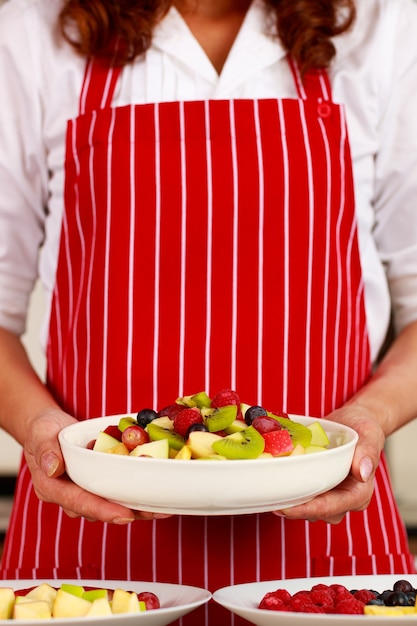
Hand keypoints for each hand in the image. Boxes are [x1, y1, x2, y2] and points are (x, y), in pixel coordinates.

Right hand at [23, 408, 171, 521]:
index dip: (102, 510)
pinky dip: (135, 495)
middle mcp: (69, 496)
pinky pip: (116, 494)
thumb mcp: (40, 432)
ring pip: (111, 505)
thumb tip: (53, 468)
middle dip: (127, 512)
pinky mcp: (97, 485)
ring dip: (136, 508)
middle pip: (100, 509)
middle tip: (153, 513)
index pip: (78, 502)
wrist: (49, 427)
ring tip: (161, 508)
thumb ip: (45, 450)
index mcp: (51, 488)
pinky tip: (156, 497)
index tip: (124, 515)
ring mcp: (84, 492)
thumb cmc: (43, 429)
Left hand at [272, 404, 384, 523]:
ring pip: (307, 507)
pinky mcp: (319, 488)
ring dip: (290, 500)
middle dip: (294, 508)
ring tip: (269, 491)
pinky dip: (289, 490)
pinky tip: (274, 481)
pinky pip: (303, 495)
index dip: (307, 509)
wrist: (353, 421)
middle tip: (270, 500)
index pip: (331, 507)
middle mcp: (346, 500)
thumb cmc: (364, 426)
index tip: (286, 508)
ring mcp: (331, 496)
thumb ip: (368, 452)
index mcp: (360, 493)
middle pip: (316, 512)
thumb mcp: (370, 432)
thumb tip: (363, 473)